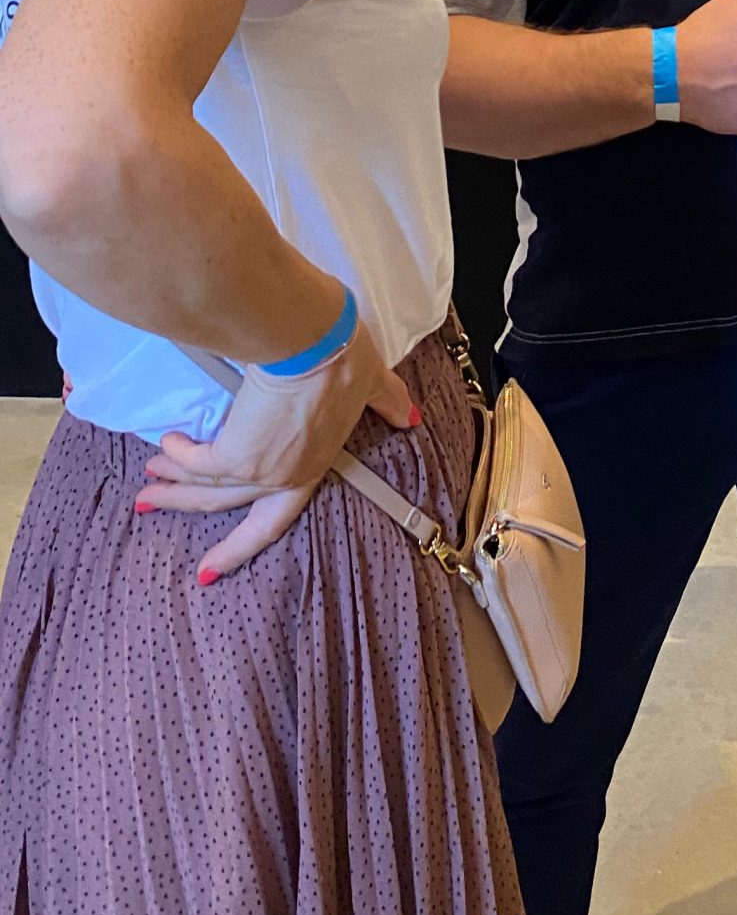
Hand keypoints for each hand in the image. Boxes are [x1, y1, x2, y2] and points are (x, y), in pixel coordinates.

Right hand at [135, 319, 414, 580]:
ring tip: (148, 479)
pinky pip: (197, 460)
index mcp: (312, 468)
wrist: (314, 346)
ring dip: (172, 482)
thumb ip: (388, 402)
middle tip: (150, 505)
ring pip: (205, 486)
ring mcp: (258, 470)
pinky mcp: (234, 452)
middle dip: (183, 505)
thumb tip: (410, 417)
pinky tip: (167, 442)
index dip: (240, 545)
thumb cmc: (343, 360)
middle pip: (225, 507)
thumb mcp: (372, 383)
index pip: (273, 521)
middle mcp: (283, 478)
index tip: (210, 568)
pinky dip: (179, 453)